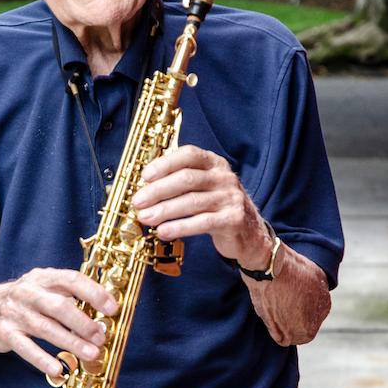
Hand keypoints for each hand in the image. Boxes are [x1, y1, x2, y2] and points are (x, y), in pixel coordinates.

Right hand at [0, 268, 117, 376]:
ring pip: (45, 328)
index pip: (71, 280)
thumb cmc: (21, 301)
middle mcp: (28, 292)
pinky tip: (58, 369)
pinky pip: (25, 347)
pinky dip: (42, 359)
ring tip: (90, 354)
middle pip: (59, 305)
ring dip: (70, 342)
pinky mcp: (4, 332)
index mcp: (43, 278)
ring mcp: (14, 313)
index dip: (94, 293)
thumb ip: (68, 296)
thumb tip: (103, 314)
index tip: (112, 308)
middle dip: (82, 322)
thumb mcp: (42, 289)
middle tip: (101, 336)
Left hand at [131, 144, 271, 268]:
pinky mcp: (234, 219)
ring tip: (145, 218)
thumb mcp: (203, 188)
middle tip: (138, 202)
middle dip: (158, 190)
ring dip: (164, 210)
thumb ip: (180, 183)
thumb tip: (144, 189)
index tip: (145, 176)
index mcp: (215, 163)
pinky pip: (202, 222)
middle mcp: (225, 177)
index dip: (165, 164)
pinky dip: (179, 227)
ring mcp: (231, 198)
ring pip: (192, 201)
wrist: (250, 233)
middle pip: (187, 178)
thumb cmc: (217, 208)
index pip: (189, 155)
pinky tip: (163, 232)